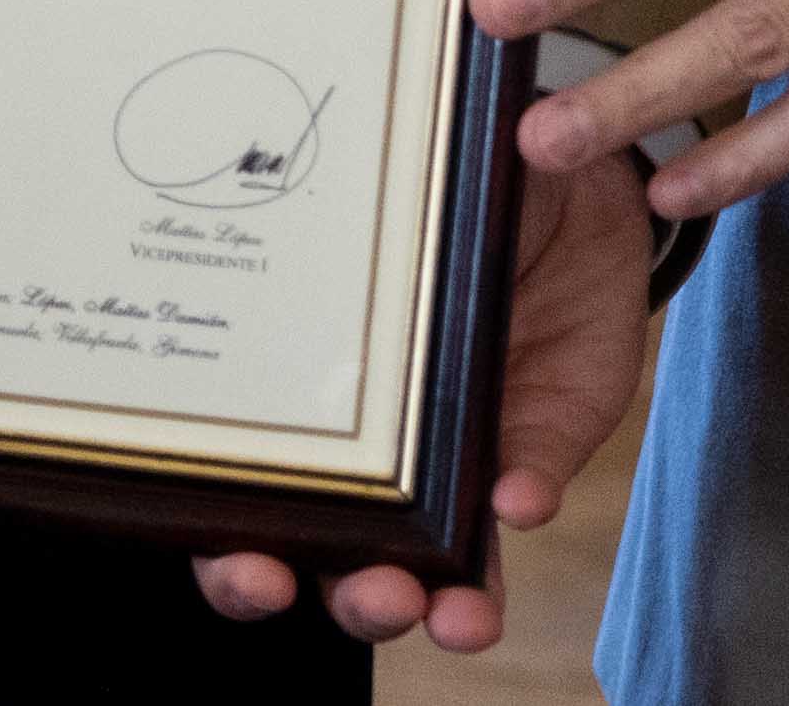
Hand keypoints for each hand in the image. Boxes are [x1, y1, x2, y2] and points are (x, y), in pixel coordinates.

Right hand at [190, 147, 647, 648]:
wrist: (550, 168)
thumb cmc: (431, 190)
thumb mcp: (384, 207)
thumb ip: (354, 247)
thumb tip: (322, 281)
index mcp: (309, 405)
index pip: (252, 514)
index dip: (238, 563)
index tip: (253, 570)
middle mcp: (377, 453)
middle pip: (344, 563)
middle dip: (357, 600)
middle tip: (376, 596)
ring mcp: (457, 459)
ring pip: (439, 567)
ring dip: (444, 605)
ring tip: (458, 619)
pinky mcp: (536, 445)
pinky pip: (528, 493)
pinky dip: (524, 505)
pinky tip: (520, 498)